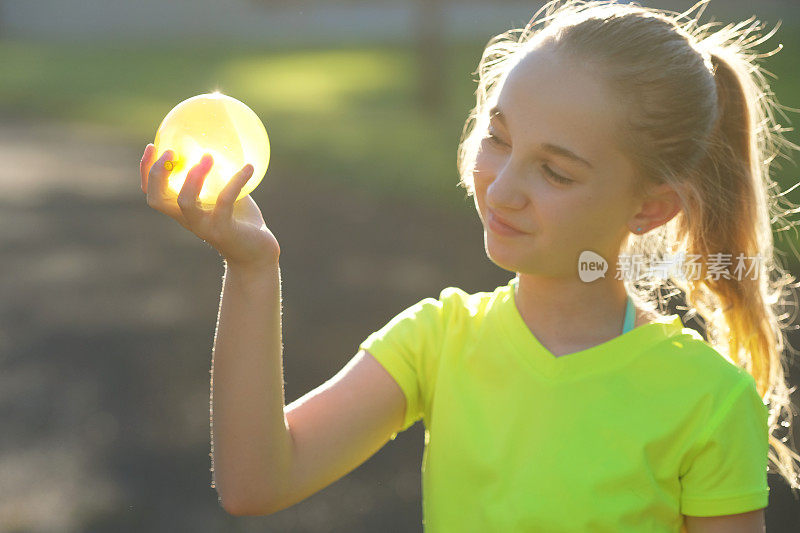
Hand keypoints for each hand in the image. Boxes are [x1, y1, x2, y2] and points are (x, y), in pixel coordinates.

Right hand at [140, 143, 279, 267]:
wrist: (258, 253)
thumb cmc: (242, 221)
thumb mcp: (229, 194)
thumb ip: (220, 175)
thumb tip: (221, 143)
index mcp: (182, 210)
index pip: (153, 192)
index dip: (146, 171)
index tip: (151, 145)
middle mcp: (187, 220)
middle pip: (157, 199)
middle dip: (157, 174)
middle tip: (171, 152)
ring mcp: (204, 227)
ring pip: (185, 202)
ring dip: (193, 178)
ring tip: (208, 157)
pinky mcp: (224, 230)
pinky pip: (225, 201)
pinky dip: (235, 181)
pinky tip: (249, 168)